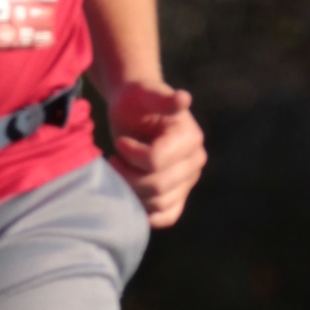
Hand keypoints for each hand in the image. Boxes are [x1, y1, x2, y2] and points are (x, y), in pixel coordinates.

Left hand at [104, 80, 205, 228]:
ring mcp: (188, 181)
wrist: (135, 112)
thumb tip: (183, 98)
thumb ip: (161, 97)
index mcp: (190, 138)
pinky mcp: (178, 195)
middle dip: (128, 175)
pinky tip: (130, 198)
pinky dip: (148, 213)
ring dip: (132, 192)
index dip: (131, 156)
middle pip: (157, 186)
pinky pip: (168, 216)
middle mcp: (195, 162)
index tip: (120, 143)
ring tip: (120, 172)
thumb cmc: (136, 100)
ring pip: (159, 204)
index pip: (156, 162)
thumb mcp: (143, 93)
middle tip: (114, 160)